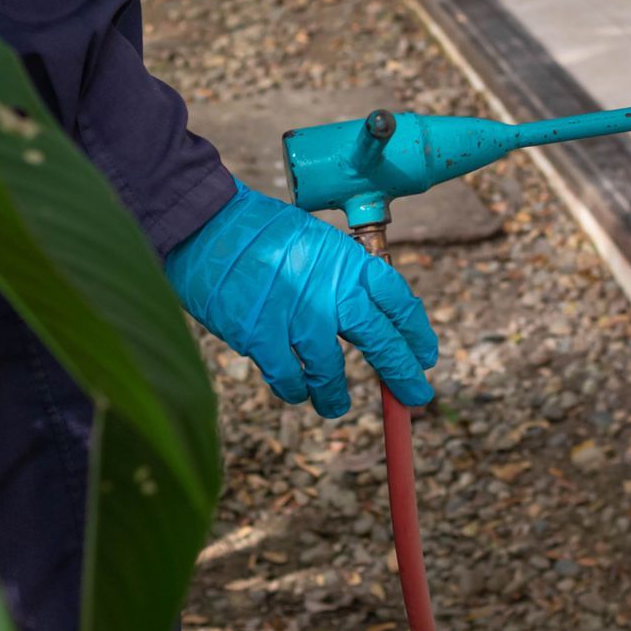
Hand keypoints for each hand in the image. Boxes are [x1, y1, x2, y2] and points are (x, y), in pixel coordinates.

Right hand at [165, 180, 437, 417]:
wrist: (205, 224)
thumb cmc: (258, 231)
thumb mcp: (315, 240)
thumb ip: (341, 274)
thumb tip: (365, 313)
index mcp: (349, 261)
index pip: (398, 302)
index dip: (416, 334)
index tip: (425, 355)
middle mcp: (331, 291)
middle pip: (380, 341)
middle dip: (401, 374)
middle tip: (415, 396)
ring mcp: (297, 317)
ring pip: (330, 371)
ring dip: (334, 394)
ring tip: (335, 406)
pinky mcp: (262, 338)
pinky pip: (289, 379)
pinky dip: (295, 389)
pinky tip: (296, 391)